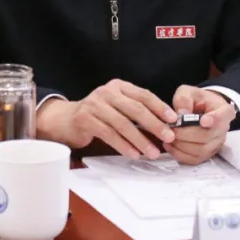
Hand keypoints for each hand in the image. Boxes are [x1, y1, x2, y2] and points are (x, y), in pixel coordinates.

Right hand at [35, 80, 177, 159]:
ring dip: (140, 140)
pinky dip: (123, 145)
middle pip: (135, 109)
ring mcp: (95, 105)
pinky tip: (133, 153)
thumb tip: (165, 124)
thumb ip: (136, 111)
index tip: (173, 120)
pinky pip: (109, 134)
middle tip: (168, 137)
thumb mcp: (117, 106)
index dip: (160, 107)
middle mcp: (107, 92)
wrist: (66, 119)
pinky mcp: (86, 119)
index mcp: (119, 86)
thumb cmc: (98, 115)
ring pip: (123, 124)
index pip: (144, 95)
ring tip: (152, 152)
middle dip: (154, 124)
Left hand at [164, 86, 235, 165]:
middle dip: (186, 134)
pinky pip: (194, 160)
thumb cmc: (196, 100)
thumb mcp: (188, 92)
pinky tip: (170, 145)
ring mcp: (216, 144)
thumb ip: (184, 99)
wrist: (201, 110)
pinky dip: (179, 154)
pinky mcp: (207, 154)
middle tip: (171, 128)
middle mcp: (223, 130)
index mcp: (223, 111)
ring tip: (168, 136)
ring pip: (200, 150)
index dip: (214, 120)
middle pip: (207, 136)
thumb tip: (181, 115)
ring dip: (181, 145)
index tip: (203, 121)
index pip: (223, 117)